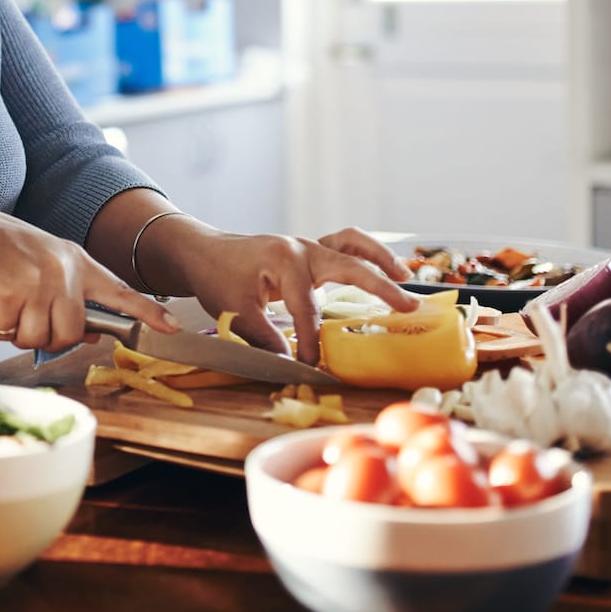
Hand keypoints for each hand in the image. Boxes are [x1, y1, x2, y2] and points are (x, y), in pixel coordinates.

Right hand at [0, 205, 181, 352]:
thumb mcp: (41, 261)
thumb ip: (68, 291)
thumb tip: (93, 332)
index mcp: (74, 259)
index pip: (119, 290)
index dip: (147, 312)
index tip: (172, 327)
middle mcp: (62, 271)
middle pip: (72, 332)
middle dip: (48, 335)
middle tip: (24, 315)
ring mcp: (37, 283)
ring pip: (41, 338)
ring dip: (18, 331)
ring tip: (3, 303)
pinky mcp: (11, 297)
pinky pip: (10, 333)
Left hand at [157, 224, 417, 364]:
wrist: (202, 252)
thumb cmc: (215, 277)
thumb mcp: (233, 310)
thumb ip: (264, 337)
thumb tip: (290, 363)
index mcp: (284, 261)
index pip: (307, 309)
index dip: (312, 341)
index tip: (313, 366)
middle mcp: (301, 248)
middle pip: (349, 266)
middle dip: (380, 287)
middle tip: (408, 308)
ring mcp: (307, 246)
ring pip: (352, 244)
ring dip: (380, 259)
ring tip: (405, 278)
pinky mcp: (308, 251)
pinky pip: (343, 245)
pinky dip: (365, 254)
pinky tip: (384, 269)